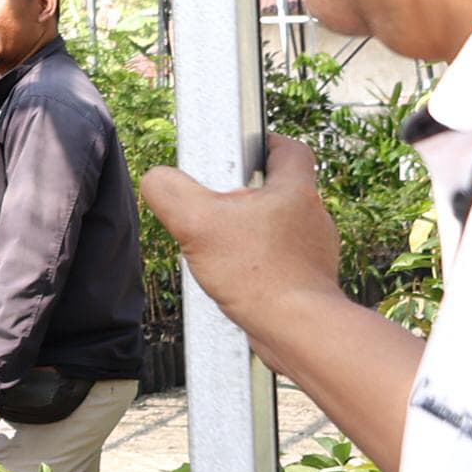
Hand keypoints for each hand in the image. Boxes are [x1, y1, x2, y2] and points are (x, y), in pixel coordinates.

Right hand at [142, 137, 339, 336]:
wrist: (298, 329)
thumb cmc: (259, 276)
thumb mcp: (196, 224)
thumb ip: (169, 191)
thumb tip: (156, 178)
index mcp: (295, 190)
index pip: (289, 148)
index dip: (265, 143)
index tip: (242, 149)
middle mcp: (314, 216)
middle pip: (280, 189)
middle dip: (247, 194)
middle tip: (217, 204)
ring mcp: (316, 250)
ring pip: (280, 227)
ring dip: (253, 232)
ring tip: (223, 247)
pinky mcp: (311, 279)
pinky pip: (282, 260)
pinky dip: (260, 264)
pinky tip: (237, 278)